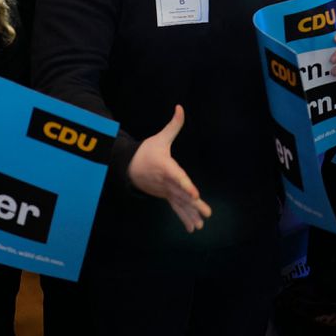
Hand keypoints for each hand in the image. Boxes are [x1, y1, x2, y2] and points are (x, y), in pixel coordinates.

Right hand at [128, 106, 211, 232]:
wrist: (129, 167)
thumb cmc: (147, 151)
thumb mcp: (160, 137)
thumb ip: (173, 125)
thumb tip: (180, 107)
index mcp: (165, 167)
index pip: (177, 177)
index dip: (186, 185)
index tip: (195, 194)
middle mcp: (166, 182)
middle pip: (181, 194)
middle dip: (193, 205)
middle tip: (206, 213)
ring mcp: (165, 191)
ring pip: (179, 204)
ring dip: (190, 215)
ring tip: (200, 225)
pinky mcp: (166, 196)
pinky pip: (176, 208)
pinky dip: (184, 217)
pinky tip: (193, 227)